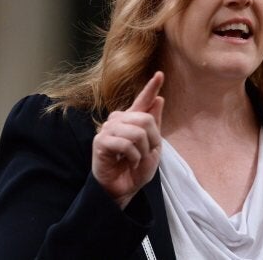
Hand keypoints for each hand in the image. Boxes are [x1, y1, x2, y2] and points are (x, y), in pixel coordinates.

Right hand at [92, 71, 163, 208]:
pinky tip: (128, 162)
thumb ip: (154, 124)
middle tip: (146, 154)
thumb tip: (159, 99)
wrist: (122, 189)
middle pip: (145, 119)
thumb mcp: (152, 147)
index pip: (142, 101)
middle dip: (153, 140)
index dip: (151, 88)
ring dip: (143, 151)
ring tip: (136, 159)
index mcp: (132, 120)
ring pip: (137, 132)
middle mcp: (118, 120)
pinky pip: (126, 144)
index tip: (160, 74)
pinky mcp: (101, 141)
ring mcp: (108, 129)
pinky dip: (133, 156)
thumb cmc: (136, 169)